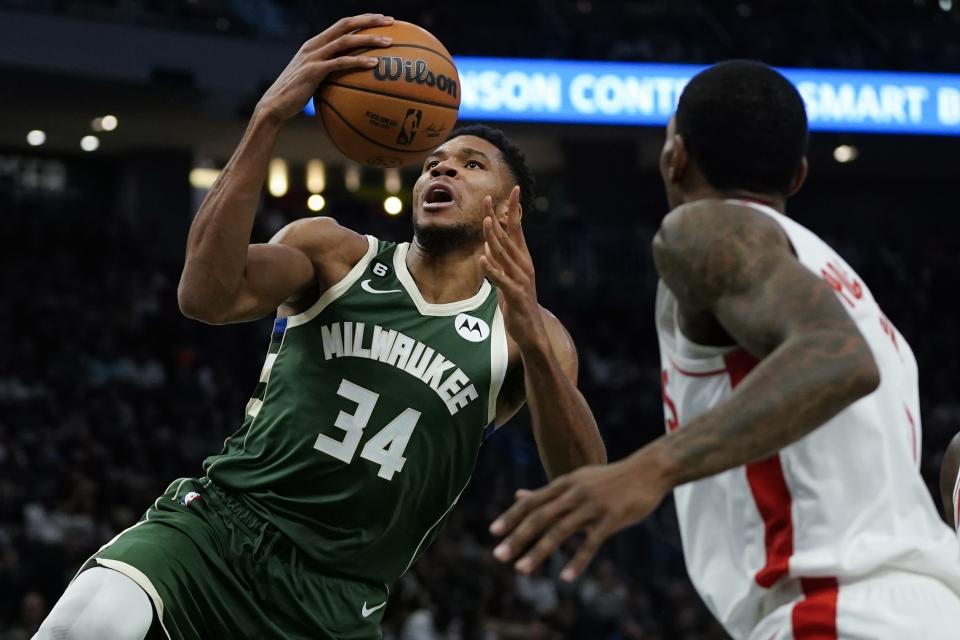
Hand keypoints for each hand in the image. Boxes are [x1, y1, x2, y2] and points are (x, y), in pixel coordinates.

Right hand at [255, 14, 394, 123]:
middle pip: (346, 25)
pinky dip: (358, 61)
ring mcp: (313, 56)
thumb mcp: (313, 80)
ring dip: (369, 39)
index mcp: (315, 44)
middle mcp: (314, 45)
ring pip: (346, 41)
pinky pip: (340, 63)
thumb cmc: (295, 97)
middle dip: (369, 20)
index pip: (342, 25)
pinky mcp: (314, 71)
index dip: (362, 19)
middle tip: (392, 22)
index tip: (382, 20)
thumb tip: (349, 81)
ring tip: (388, 42)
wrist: (274, 106)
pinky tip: (374, 64)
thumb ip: (329, 74)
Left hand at [479, 186, 545, 348]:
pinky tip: (482, 260)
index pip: (518, 228)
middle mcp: (524, 265)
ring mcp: (521, 279)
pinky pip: (501, 279)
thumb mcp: (508, 277)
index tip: (513, 189)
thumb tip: (488, 246)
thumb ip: (500, 261)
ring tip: (486, 222)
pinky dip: (491, 270)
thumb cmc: (517, 303)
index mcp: (523, 258)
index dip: (514, 209)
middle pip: (509, 236)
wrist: (531, 330)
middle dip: (498, 216)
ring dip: (494, 238)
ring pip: (504, 254)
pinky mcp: (515, 294)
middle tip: (488, 198)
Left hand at [488, 455, 669, 581]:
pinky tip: (565, 578)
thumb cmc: (610, 479)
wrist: (648, 470)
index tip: (493, 532)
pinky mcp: (611, 519)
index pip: (532, 502)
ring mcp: (592, 506)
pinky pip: (591, 543)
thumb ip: (548, 492)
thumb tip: (518, 496)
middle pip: (539, 517)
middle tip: (498, 556)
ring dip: (538, 552)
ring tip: (521, 570)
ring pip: (559, 531)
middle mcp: (574, 493)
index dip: (511, 516)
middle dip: (517, 537)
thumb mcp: (576, 481)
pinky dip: (577, 561)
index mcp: (564, 484)